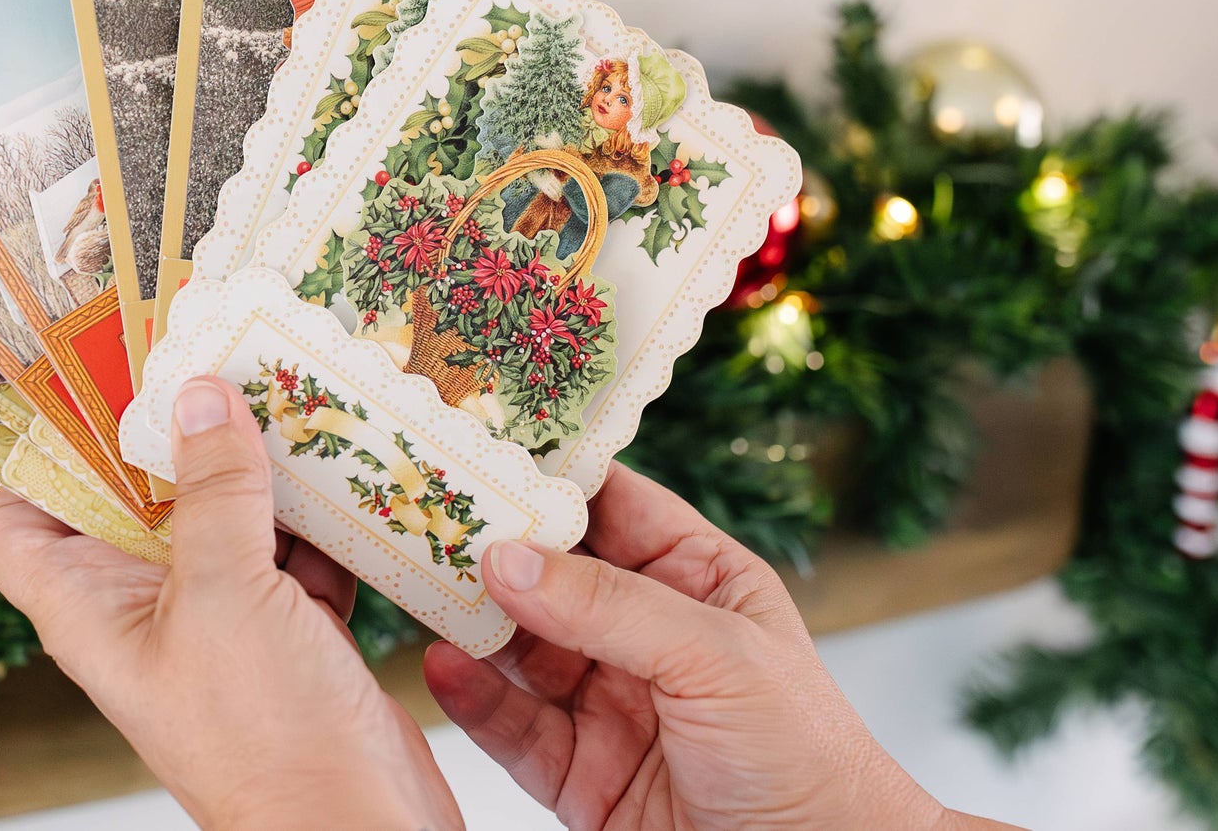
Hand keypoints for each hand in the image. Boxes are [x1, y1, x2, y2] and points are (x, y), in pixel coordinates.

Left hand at [0, 375, 462, 830]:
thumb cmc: (263, 740)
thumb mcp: (226, 594)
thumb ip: (211, 491)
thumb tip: (198, 397)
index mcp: (90, 610)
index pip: (16, 523)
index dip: (36, 455)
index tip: (86, 383)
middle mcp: (143, 611)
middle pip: (132, 500)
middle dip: (173, 432)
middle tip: (210, 355)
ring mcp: (217, 622)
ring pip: (219, 517)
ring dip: (255, 463)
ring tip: (287, 391)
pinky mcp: (287, 631)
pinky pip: (290, 550)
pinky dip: (316, 512)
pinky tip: (348, 465)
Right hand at [423, 463, 1019, 830]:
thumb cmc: (805, 755)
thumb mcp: (715, 656)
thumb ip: (608, 605)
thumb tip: (507, 558)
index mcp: (694, 580)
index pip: (609, 506)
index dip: (548, 476)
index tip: (479, 442)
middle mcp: (642, 635)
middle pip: (547, 576)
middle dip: (487, 546)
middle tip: (420, 510)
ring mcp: (604, 704)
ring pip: (517, 649)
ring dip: (468, 619)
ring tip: (412, 582)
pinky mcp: (577, 774)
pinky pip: (511, 727)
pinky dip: (471, 698)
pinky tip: (442, 665)